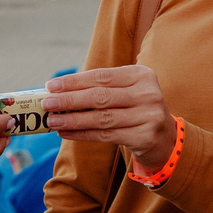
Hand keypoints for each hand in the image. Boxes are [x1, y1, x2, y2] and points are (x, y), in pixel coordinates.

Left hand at [43, 64, 175, 173]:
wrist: (166, 138)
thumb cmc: (136, 109)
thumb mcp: (125, 92)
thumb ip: (100, 88)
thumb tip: (58, 91)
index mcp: (141, 74)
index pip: (102, 76)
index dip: (74, 81)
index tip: (51, 85)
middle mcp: (148, 93)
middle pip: (100, 96)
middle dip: (70, 100)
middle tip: (47, 103)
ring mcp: (149, 116)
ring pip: (102, 118)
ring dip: (73, 120)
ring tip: (52, 121)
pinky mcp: (145, 137)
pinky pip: (106, 135)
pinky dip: (83, 134)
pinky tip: (66, 133)